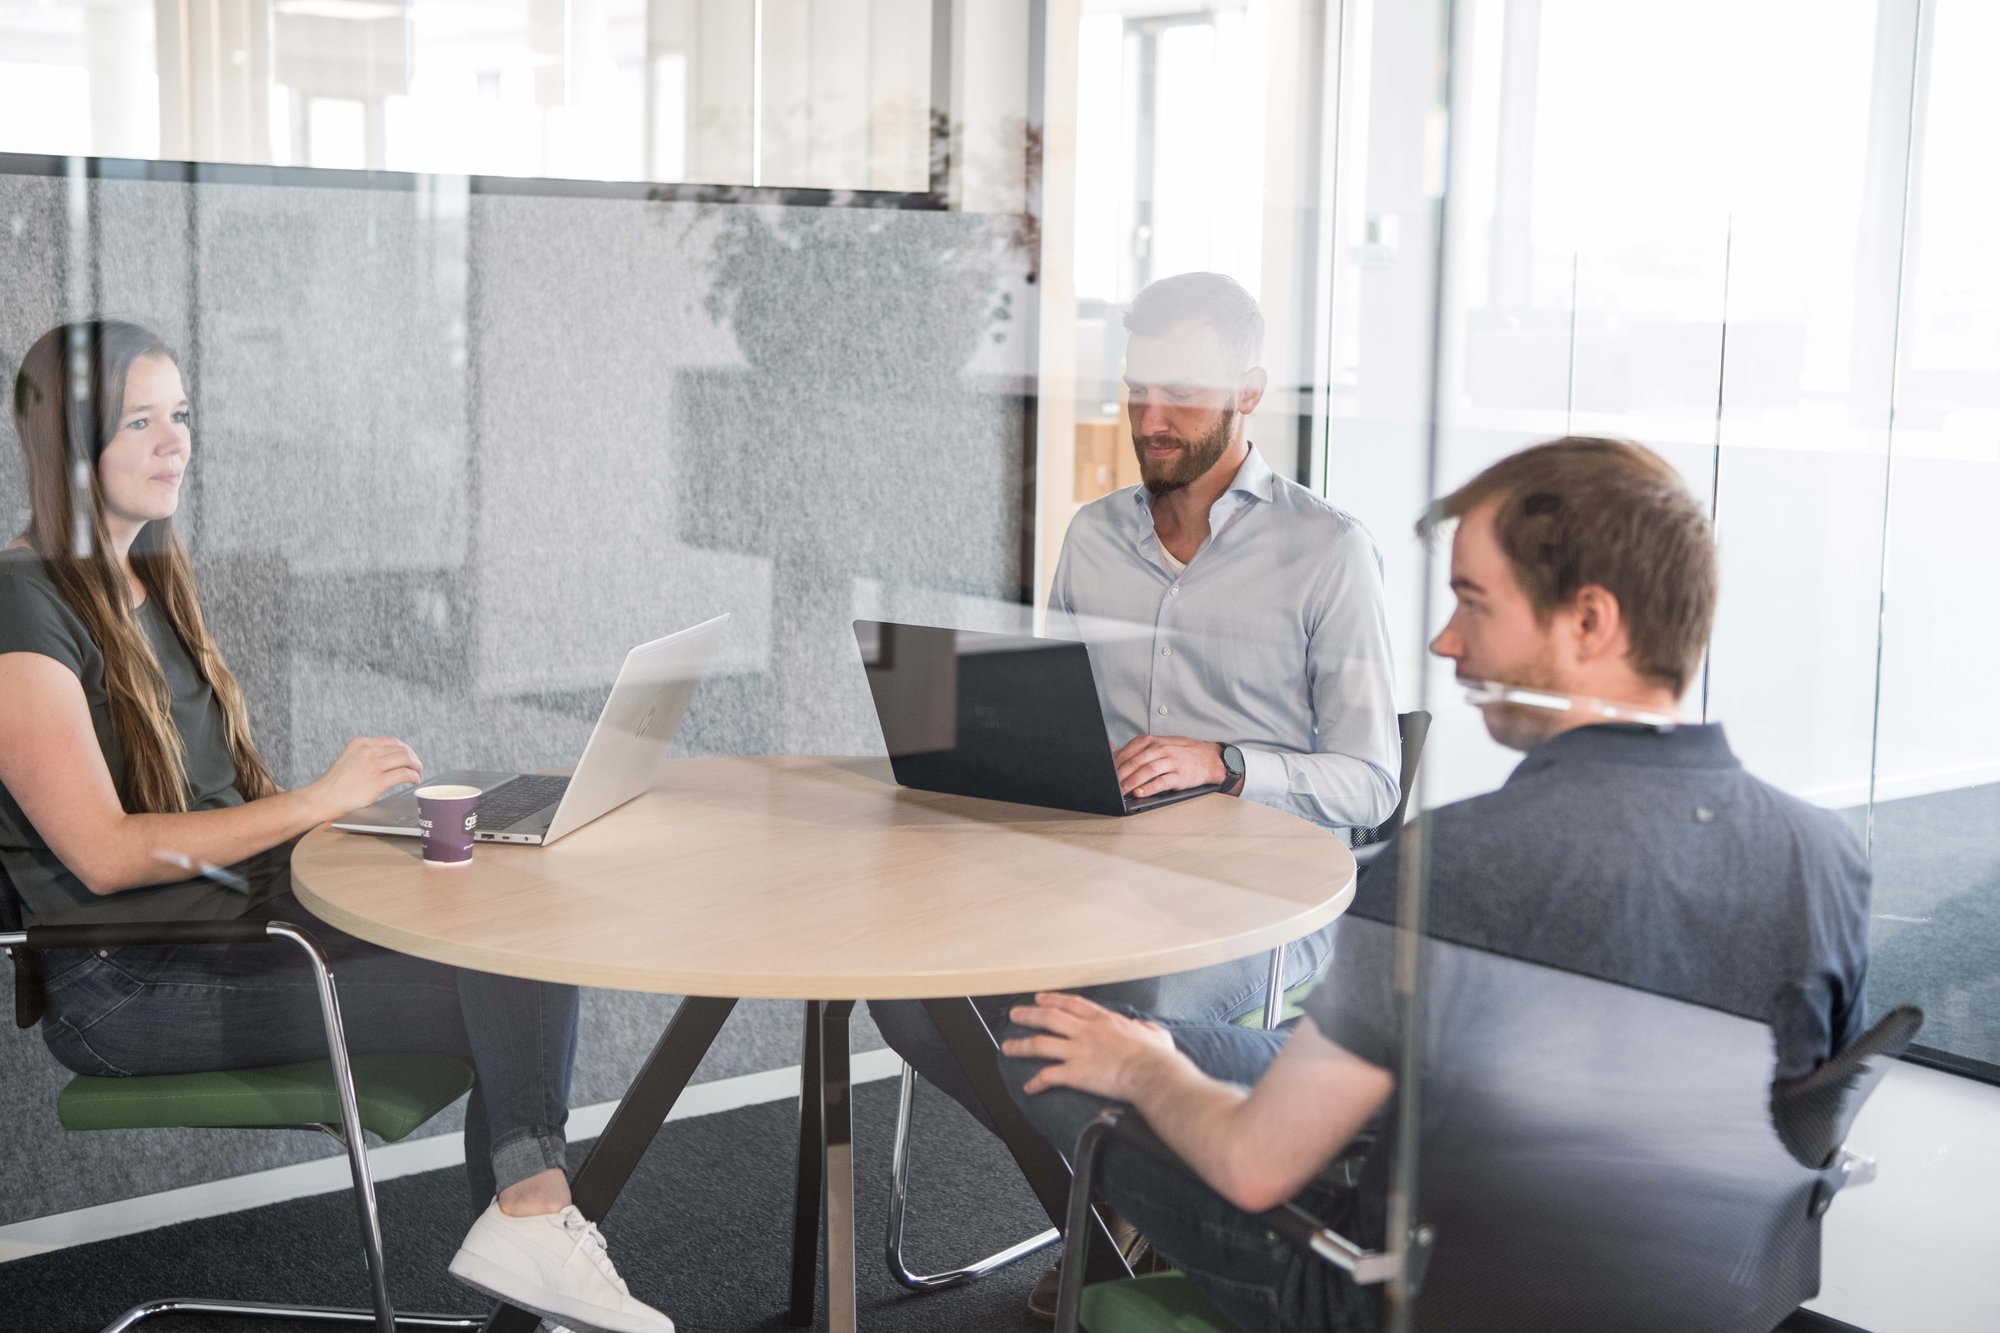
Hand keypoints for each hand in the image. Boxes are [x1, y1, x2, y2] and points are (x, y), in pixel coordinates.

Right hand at [304, 736, 422, 819]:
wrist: (321, 799)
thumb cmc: (335, 785)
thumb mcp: (350, 759)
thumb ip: (366, 756)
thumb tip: (389, 760)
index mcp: (360, 743)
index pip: (392, 741)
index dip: (405, 750)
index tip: (410, 759)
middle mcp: (367, 750)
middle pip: (402, 749)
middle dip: (413, 758)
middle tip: (417, 768)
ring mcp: (372, 765)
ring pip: (406, 758)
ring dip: (416, 766)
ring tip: (418, 774)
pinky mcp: (376, 781)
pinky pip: (404, 774)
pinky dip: (413, 776)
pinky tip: (415, 781)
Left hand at [1002, 992, 1180, 1100]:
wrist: (1151, 1073)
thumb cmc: (1157, 1057)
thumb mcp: (1156, 1034)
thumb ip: (1147, 1029)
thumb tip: (1146, 1028)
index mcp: (1105, 1020)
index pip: (1073, 1005)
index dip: (1054, 1000)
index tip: (1041, 998)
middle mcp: (1086, 1032)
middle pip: (1049, 1018)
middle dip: (1029, 1015)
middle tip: (1014, 1014)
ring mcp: (1078, 1051)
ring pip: (1041, 1044)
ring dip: (1021, 1045)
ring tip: (1007, 1047)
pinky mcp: (1074, 1073)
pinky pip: (1049, 1076)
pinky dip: (1036, 1082)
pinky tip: (1028, 1087)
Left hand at [1114, 735, 1226, 799]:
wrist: (1210, 758)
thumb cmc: (1182, 752)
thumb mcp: (1161, 744)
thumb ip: (1140, 749)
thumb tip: (1115, 754)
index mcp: (1153, 741)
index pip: (1129, 751)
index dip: (1115, 763)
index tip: (1106, 773)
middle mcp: (1161, 749)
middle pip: (1135, 762)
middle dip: (1120, 775)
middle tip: (1110, 785)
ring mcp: (1171, 762)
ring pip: (1146, 771)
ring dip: (1131, 782)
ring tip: (1120, 791)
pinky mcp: (1180, 776)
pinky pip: (1161, 782)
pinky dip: (1149, 788)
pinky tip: (1140, 793)